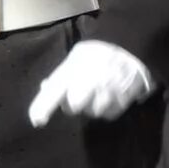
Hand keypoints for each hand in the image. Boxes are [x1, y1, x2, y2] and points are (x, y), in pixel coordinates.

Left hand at [28, 40, 154, 126]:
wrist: (131, 47)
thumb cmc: (100, 51)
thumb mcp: (76, 56)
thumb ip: (61, 74)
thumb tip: (45, 87)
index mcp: (73, 70)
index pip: (52, 92)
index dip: (42, 108)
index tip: (37, 120)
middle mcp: (87, 84)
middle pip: (72, 108)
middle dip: (73, 103)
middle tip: (79, 93)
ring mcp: (105, 95)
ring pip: (91, 112)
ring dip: (92, 105)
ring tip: (99, 90)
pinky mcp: (121, 103)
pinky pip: (107, 114)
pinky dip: (107, 107)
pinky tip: (110, 94)